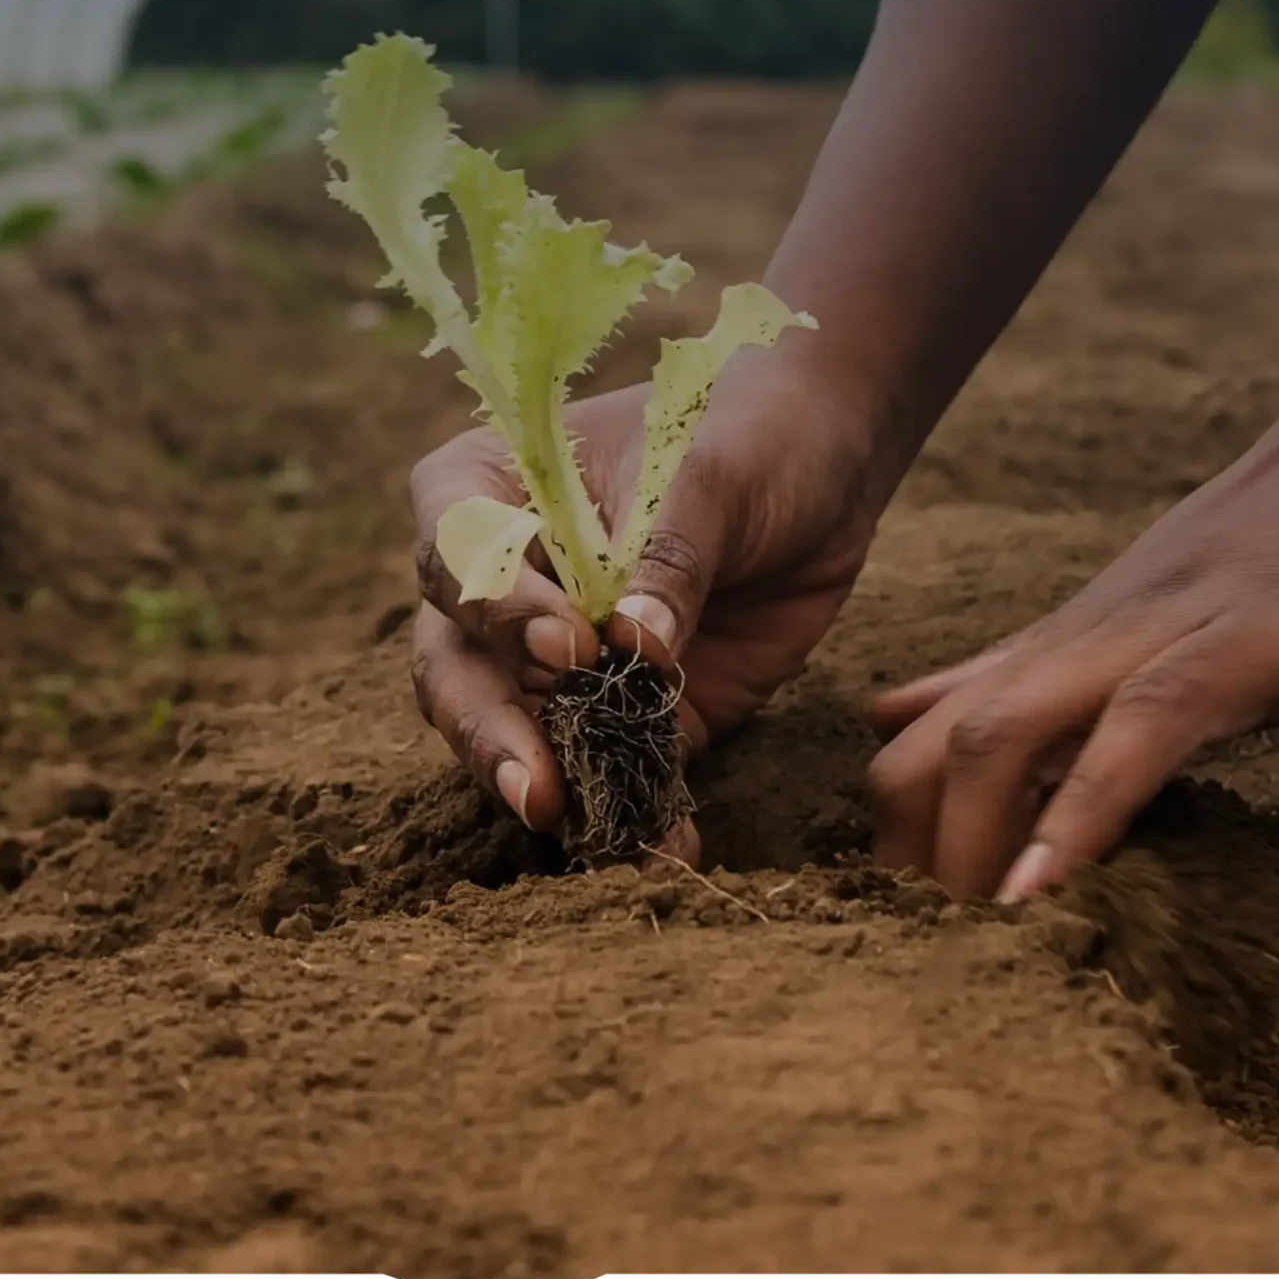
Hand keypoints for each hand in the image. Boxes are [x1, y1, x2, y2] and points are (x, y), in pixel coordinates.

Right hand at [408, 333, 888, 851]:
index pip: (453, 548)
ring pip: (515, 733)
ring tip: (596, 831)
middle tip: (539, 788)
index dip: (493, 605)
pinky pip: (612, 772)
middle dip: (489, 731)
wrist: (825, 463)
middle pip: (455, 664)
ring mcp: (557, 656)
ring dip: (549, 785)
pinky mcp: (627, 712)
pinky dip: (634, 816)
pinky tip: (667, 847)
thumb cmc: (749, 430)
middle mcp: (505, 580)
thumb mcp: (715, 473)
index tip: (568, 642)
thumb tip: (636, 650)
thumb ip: (671, 554)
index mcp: (494, 485)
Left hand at [866, 317, 1278, 901]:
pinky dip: (1087, 807)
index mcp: (1078, 635)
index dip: (895, 829)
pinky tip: (1046, 884)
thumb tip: (908, 713)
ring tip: (963, 936)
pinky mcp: (1251, 642)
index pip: (929, 730)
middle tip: (927, 951)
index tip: (901, 916)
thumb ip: (1040, 667)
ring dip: (972, 840)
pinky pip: (1144, 725)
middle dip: (913, 852)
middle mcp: (1096, 631)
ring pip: (1012, 727)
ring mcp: (1167, 630)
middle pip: (942, 740)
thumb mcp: (1156, 609)